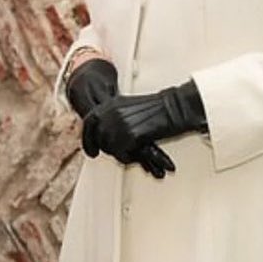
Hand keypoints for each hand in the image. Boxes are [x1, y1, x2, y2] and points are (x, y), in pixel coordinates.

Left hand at [66, 59, 176, 177]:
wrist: (175, 108)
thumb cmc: (158, 110)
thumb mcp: (128, 108)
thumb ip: (113, 117)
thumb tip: (103, 134)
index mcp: (109, 104)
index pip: (88, 123)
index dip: (87, 139)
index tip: (91, 151)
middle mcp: (110, 112)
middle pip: (97, 138)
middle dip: (106, 149)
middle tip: (119, 155)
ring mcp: (118, 122)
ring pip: (108, 147)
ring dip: (120, 154)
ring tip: (132, 153)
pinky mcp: (129, 134)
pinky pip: (120, 153)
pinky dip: (128, 157)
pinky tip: (136, 155)